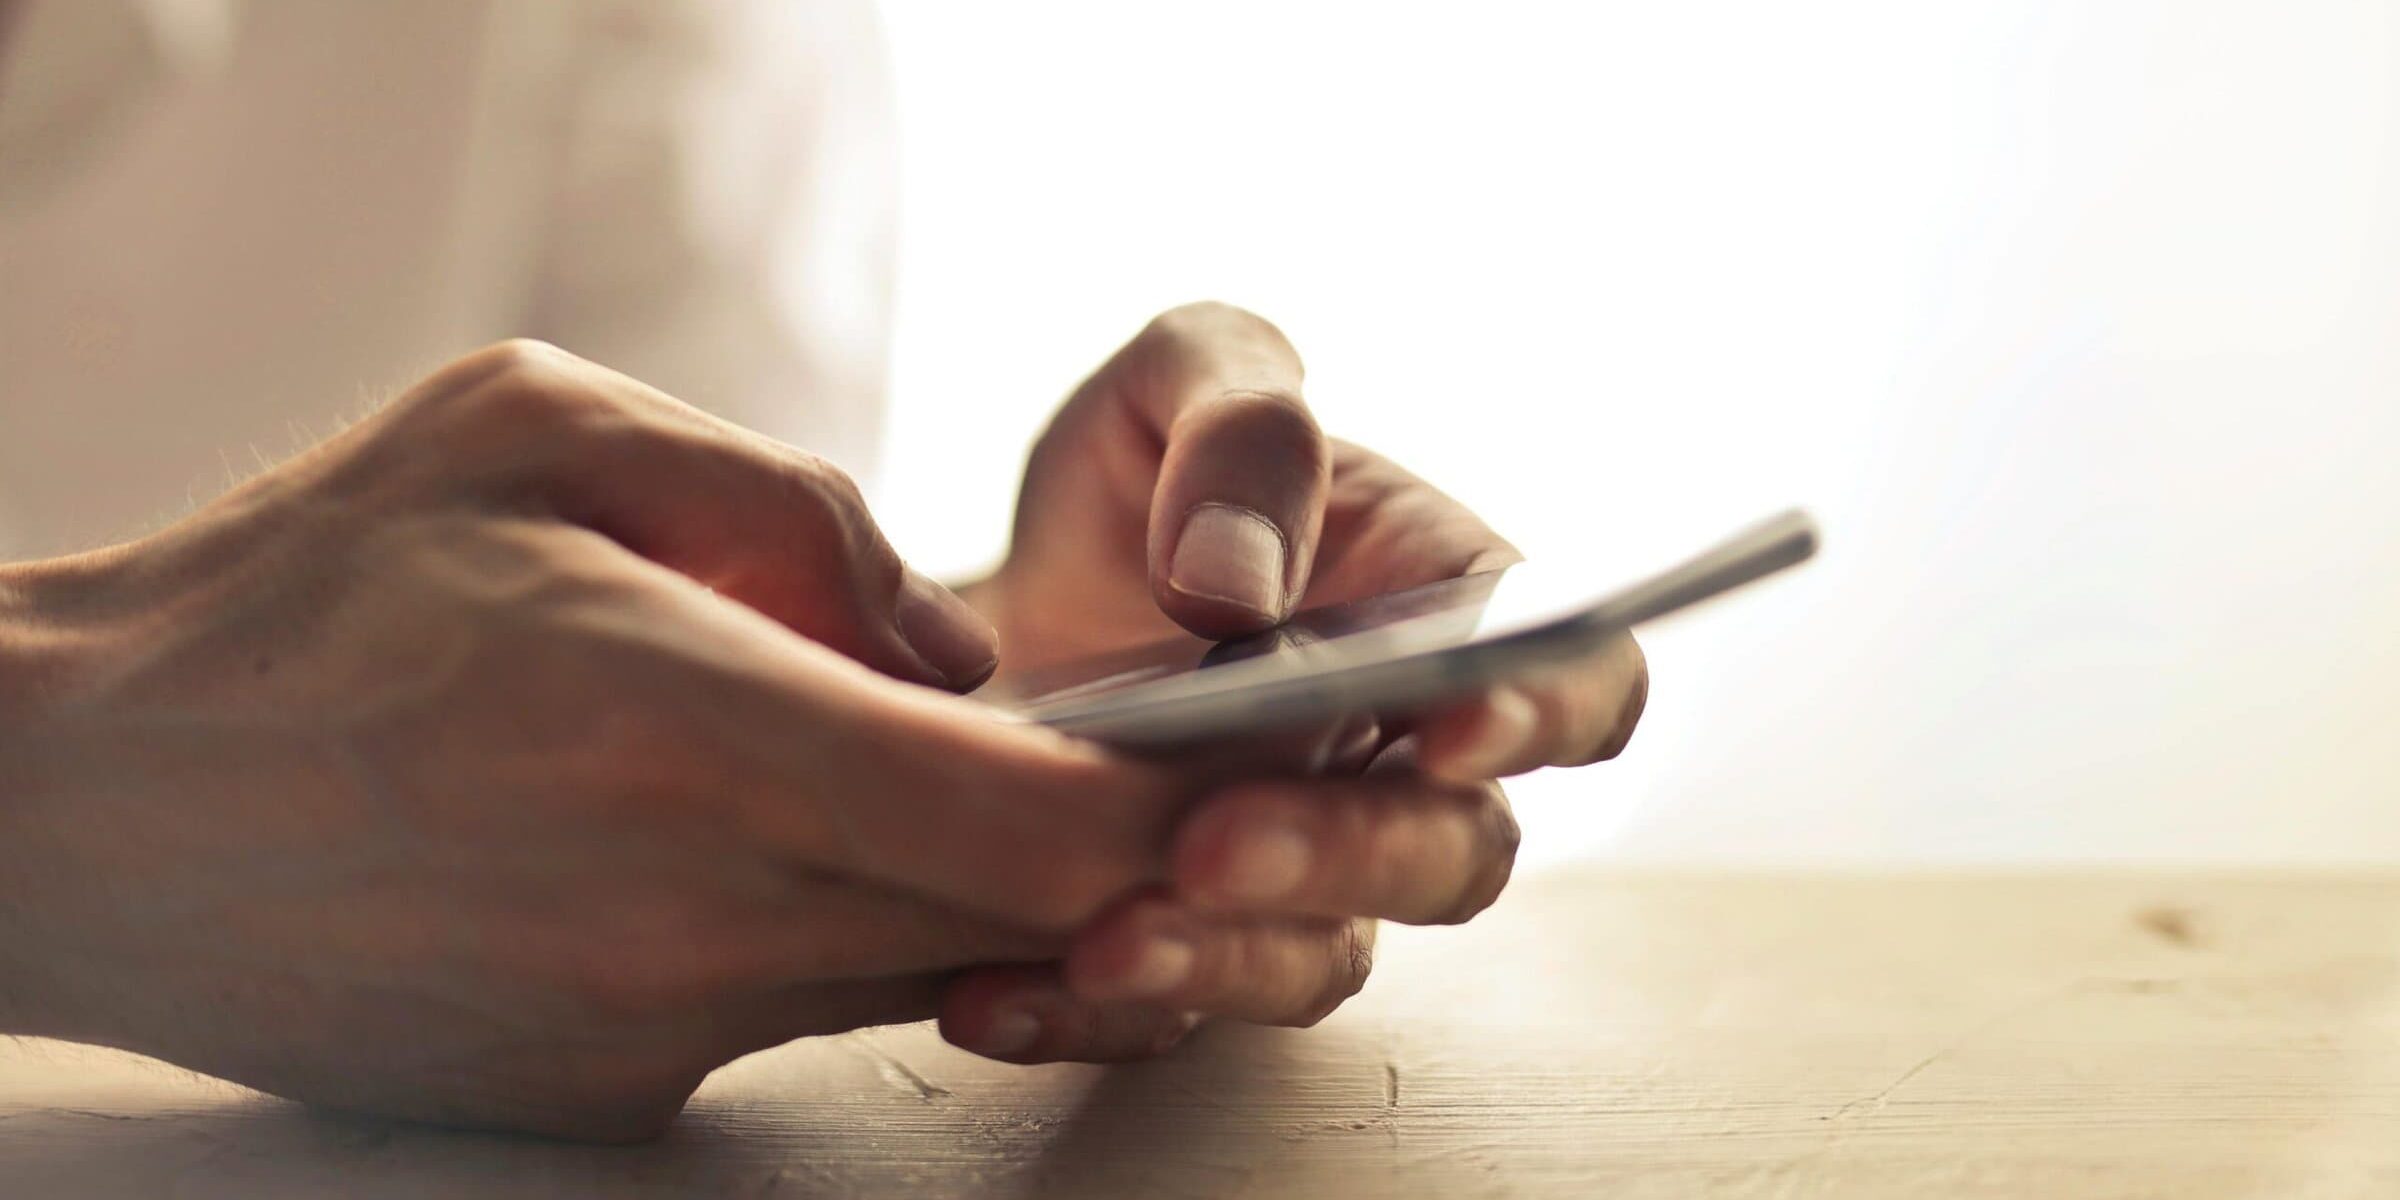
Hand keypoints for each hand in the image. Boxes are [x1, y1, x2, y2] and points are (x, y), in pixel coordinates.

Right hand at [0, 341, 1195, 1139]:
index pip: (1044, 829)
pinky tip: (756, 838)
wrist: (87, 805)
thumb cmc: (302, 588)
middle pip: (1022, 922)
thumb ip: (793, 509)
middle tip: (1136, 754)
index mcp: (689, 728)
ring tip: (918, 765)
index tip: (1231, 754)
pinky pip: (800, 1005)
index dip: (1176, 805)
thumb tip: (957, 645)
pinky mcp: (607, 1092)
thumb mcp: (536, 429)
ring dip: (976, 883)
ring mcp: (651, 1032)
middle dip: (1113, 847)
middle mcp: (691, 916)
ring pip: (925, 971)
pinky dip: (839, 927)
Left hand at [939, 304, 1648, 1061]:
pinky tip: (989, 995)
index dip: (1545, 712)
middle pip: (1451, 852)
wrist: (990, 598)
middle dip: (1343, 855)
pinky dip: (1079, 1016)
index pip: (1576, 679)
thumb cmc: (1140, 477)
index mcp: (1448, 613)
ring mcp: (1300, 874)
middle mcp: (1398, 767)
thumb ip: (1239, 427)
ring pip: (1321, 959)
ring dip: (1224, 962)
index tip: (1451, 727)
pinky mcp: (1186, 947)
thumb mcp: (1179, 380)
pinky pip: (1163, 1017)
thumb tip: (1231, 588)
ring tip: (1102, 943)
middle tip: (1213, 840)